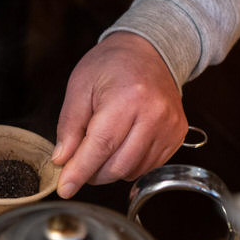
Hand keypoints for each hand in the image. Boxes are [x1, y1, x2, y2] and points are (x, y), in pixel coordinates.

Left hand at [51, 32, 190, 198]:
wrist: (148, 51)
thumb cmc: (111, 64)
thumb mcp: (80, 87)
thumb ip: (69, 126)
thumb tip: (62, 161)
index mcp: (127, 98)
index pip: (100, 146)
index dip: (80, 171)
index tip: (65, 188)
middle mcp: (154, 114)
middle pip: (118, 165)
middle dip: (92, 172)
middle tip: (78, 160)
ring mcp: (170, 127)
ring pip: (133, 170)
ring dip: (110, 169)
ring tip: (101, 146)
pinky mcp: (178, 135)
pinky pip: (148, 166)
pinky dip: (129, 165)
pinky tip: (121, 145)